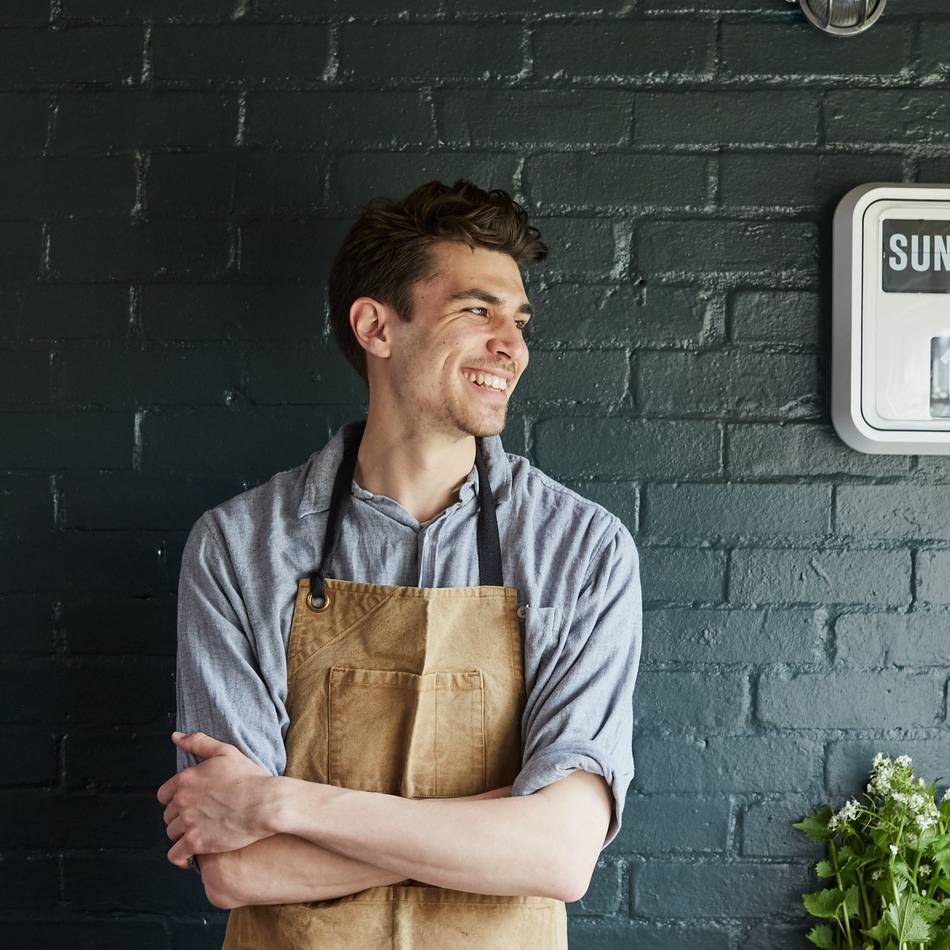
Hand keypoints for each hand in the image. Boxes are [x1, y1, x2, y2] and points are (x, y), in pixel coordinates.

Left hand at [157, 731, 275, 869]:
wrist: (265, 803)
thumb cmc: (249, 778)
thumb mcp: (226, 751)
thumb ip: (198, 742)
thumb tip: (176, 737)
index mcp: (186, 778)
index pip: (164, 795)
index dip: (176, 800)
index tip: (190, 803)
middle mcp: (182, 800)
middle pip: (168, 815)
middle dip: (180, 818)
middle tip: (199, 818)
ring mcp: (188, 822)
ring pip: (171, 834)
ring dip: (182, 836)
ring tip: (198, 835)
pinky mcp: (196, 842)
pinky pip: (175, 855)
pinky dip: (180, 858)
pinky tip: (189, 857)